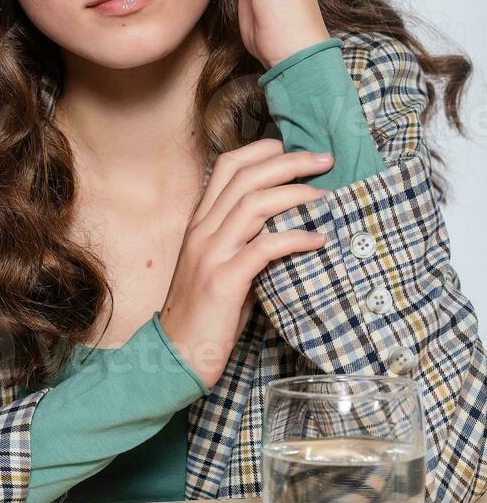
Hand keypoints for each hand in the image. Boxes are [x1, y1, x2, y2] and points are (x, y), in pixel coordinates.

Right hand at [158, 138, 332, 387]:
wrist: (176, 354)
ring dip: (295, 194)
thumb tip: (292, 221)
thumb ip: (246, 239)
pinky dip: (295, 238)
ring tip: (326, 197)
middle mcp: (202, 231)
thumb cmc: (207, 313)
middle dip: (289, 162)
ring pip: (253, 204)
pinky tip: (318, 240)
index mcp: (201, 223)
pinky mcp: (223, 282)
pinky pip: (263, 248)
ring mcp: (210, 254)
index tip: (293, 148)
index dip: (262, 150)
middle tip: (325, 160)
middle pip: (246, 178)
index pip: (227, 167)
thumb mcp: (223, 265)